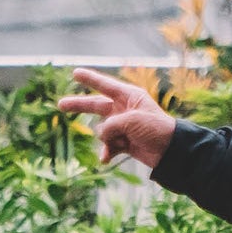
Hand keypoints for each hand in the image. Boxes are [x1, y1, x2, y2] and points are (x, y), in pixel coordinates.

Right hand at [56, 67, 177, 171]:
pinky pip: (108, 146)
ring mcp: (123, 126)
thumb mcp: (131, 121)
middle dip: (79, 106)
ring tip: (121, 142)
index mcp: (129, 96)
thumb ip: (111, 125)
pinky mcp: (125, 142)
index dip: (90, 79)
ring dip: (107, 139)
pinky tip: (105, 159)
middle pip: (96, 106)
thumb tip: (101, 134)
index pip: (105, 85)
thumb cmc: (156, 129)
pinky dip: (107, 152)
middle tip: (60, 105)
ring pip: (102, 131)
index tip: (75, 73)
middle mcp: (124, 109)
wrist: (170, 152)